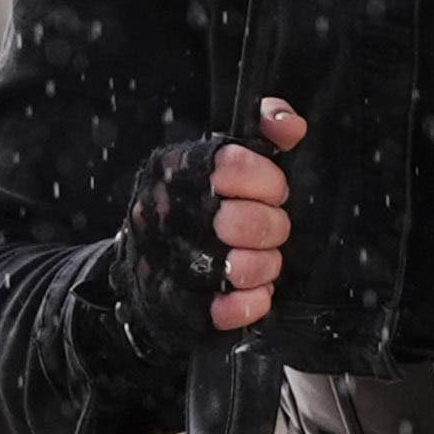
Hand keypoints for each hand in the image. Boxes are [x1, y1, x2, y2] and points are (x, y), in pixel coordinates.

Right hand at [121, 101, 306, 341]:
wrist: (144, 263)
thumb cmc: (197, 204)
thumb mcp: (222, 158)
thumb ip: (262, 133)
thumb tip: (289, 124)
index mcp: (172, 169)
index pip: (230, 164)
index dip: (268, 179)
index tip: (276, 189)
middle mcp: (160, 213)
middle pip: (237, 220)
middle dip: (272, 226)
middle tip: (275, 229)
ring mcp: (161, 261)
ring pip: (234, 267)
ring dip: (266, 264)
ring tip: (266, 260)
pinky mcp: (170, 306)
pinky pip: (222, 309)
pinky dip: (250, 303)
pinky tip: (258, 294)